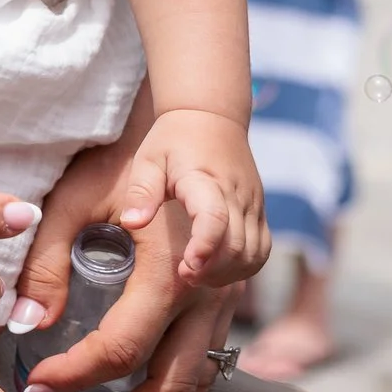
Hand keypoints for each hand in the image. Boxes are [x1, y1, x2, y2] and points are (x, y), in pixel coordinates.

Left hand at [0, 97, 238, 391]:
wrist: (204, 121)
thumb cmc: (136, 151)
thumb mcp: (80, 195)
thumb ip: (50, 256)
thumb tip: (30, 316)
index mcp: (167, 270)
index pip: (122, 347)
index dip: (77, 373)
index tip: (39, 381)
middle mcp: (206, 290)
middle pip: (172, 376)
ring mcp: (229, 290)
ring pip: (200, 369)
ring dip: (157, 391)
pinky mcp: (238, 285)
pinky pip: (214, 345)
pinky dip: (182, 366)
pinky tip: (149, 369)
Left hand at [114, 110, 267, 286]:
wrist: (211, 116)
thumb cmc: (173, 140)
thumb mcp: (148, 159)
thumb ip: (140, 191)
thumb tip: (131, 223)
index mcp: (204, 179)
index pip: (214, 218)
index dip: (204, 247)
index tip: (188, 267)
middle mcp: (235, 194)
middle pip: (237, 245)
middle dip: (212, 270)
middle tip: (185, 274)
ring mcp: (252, 204)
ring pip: (253, 253)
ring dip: (229, 273)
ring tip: (200, 274)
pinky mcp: (259, 211)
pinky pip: (261, 249)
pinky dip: (244, 266)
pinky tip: (218, 268)